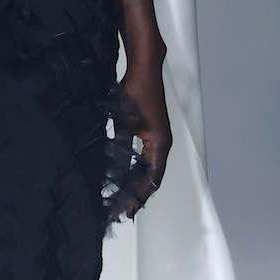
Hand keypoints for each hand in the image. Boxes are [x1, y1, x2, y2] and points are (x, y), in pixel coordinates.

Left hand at [113, 60, 171, 218]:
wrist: (144, 70)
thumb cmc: (136, 91)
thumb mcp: (124, 123)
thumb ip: (122, 149)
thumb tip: (116, 173)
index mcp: (160, 143)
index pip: (151, 178)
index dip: (140, 195)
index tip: (128, 210)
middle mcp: (163, 143)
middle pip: (153, 176)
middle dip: (140, 193)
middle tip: (125, 209)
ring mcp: (160, 138)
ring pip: (151, 168)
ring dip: (139, 182)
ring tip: (126, 197)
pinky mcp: (154, 132)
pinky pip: (148, 157)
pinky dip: (139, 169)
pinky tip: (128, 175)